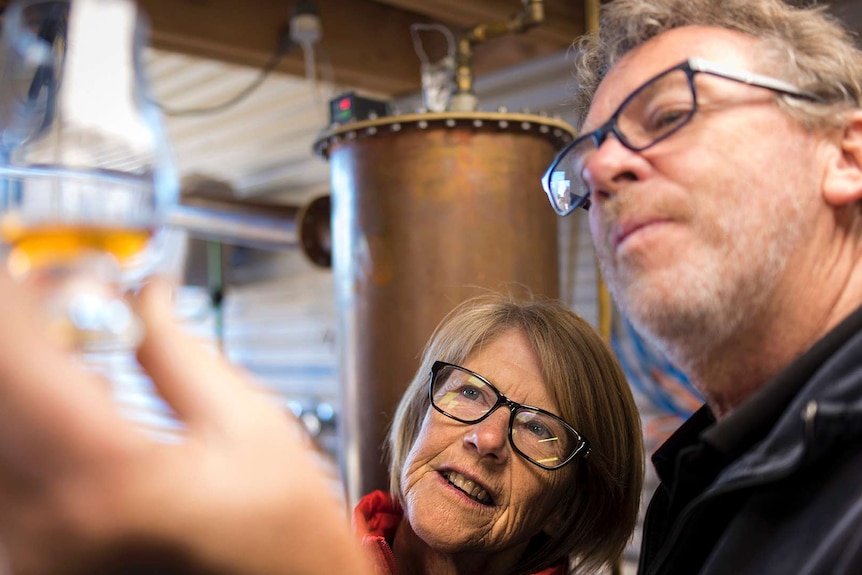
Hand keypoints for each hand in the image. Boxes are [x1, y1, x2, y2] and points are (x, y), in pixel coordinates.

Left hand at [0, 273, 369, 574]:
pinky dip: (27, 418)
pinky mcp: (32, 561)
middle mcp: (45, 527)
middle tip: (73, 297)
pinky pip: (4, 472)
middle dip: (26, 329)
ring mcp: (29, 553)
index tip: (60, 270)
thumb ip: (177, 349)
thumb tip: (144, 293)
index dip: (24, 295)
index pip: (15, 357)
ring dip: (27, 372)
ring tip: (84, 344)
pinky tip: (80, 401)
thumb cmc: (288, 539)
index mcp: (110, 480)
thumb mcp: (250, 426)